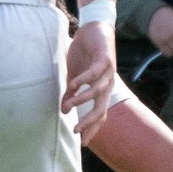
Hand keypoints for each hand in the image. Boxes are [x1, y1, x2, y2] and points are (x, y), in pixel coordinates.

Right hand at [63, 21, 115, 143]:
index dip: (92, 128)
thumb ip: (70, 93)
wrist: (93, 28)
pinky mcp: (105, 59)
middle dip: (90, 121)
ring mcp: (108, 72)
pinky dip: (84, 80)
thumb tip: (63, 110)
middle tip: (77, 131)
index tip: (83, 143)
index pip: (100, 114)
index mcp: (102, 90)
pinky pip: (94, 73)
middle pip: (102, 108)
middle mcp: (108, 84)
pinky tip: (73, 84)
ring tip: (68, 105)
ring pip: (97, 92)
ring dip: (81, 100)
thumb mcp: (74, 76)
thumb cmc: (84, 53)